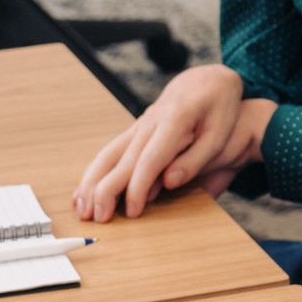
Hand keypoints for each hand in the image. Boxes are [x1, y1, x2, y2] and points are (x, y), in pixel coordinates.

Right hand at [71, 64, 273, 220]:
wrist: (206, 82)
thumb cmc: (218, 108)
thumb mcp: (219, 134)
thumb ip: (195, 159)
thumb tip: (170, 181)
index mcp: (174, 121)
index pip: (150, 159)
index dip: (139, 186)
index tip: (132, 211)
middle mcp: (150, 123)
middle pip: (122, 159)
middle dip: (106, 190)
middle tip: (98, 218)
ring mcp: (139, 126)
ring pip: (108, 154)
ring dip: (91, 182)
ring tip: (82, 209)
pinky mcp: (135, 132)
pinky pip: (110, 152)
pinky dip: (93, 173)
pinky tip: (82, 191)